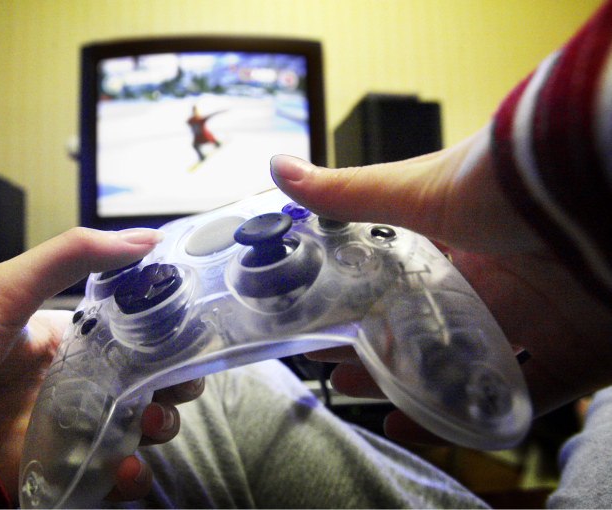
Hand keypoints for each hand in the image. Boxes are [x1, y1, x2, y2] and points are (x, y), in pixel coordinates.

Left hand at [0, 228, 204, 502]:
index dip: (171, 343)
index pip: (140, 341)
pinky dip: (127, 478)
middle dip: (173, 391)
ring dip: (158, 431)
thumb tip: (148, 236)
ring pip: (136, 434)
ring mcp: (71, 429)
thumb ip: (75, 254)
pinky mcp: (58, 468)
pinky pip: (107, 478)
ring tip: (151, 425)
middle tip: (177, 389)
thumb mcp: (12, 283)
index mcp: (75, 341)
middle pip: (147, 389)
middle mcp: (80, 385)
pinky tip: (124, 467)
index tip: (192, 342)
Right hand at [271, 126, 611, 442]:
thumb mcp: (415, 189)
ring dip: (424, 389)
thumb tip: (278, 168)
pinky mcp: (578, 350)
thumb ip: (347, 191)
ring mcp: (537, 316)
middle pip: (431, 327)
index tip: (324, 329)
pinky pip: (528, 393)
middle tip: (340, 376)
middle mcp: (496, 278)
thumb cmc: (504, 182)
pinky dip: (486, 414)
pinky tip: (435, 428)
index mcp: (458, 239)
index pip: (402, 282)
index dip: (363, 308)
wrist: (598, 186)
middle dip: (384, 354)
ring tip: (376, 409)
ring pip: (472, 364)